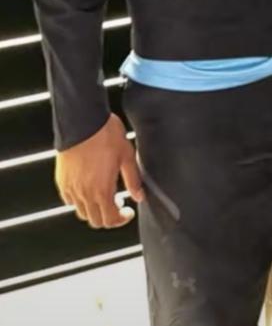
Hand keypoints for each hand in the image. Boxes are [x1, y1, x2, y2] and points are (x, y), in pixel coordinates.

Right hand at [56, 113, 144, 228]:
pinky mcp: (62, 181)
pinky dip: (79, 201)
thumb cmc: (105, 135)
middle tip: (117, 203)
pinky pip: (69, 200)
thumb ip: (133, 180)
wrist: (82, 121)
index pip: (110, 220)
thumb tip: (139, 196)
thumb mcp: (126, 155)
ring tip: (103, 195)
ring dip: (94, 210)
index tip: (127, 211)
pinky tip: (88, 188)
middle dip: (108, 217)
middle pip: (95, 221)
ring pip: (82, 213)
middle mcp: (84, 194)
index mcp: (102, 191)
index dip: (121, 219)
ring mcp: (71, 189)